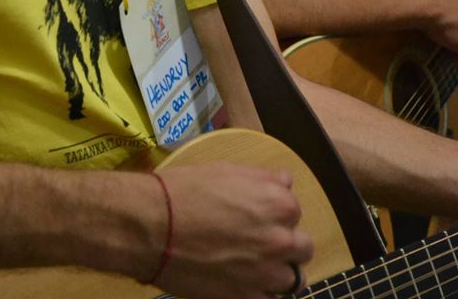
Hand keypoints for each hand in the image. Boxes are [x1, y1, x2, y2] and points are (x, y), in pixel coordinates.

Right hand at [153, 161, 312, 298]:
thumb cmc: (186, 191)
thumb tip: (283, 183)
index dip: (276, 211)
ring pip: (294, 279)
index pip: (295, 210)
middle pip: (302, 247)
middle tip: (261, 241)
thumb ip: (263, 179)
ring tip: (258, 267)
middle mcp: (280, 239)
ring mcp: (266, 274)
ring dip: (281, 271)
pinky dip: (262, 293)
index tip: (259, 215)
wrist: (154, 227)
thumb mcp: (227, 171)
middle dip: (286, 242)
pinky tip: (246, 284)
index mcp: (278, 203)